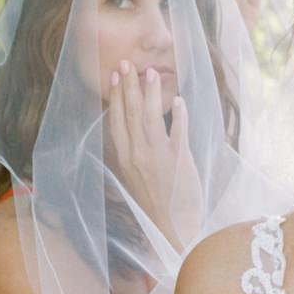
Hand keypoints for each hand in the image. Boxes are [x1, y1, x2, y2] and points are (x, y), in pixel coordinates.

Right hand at [106, 60, 201, 251]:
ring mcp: (157, 157)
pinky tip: (179, 100)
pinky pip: (178, 132)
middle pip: (131, 114)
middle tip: (127, 63)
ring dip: (151, 93)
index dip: (116, 97)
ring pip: (151, 118)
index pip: (116, 121)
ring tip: (151, 73)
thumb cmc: (154, 206)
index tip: (115, 77)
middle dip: (129, 86)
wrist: (172, 229)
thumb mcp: (133, 180)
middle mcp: (137, 155)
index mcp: (123, 159)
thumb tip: (126, 135)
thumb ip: (129, 156)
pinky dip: (179, 115)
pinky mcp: (179, 161)